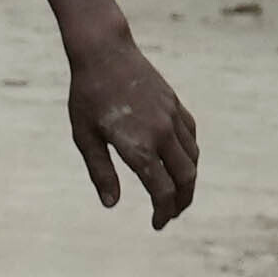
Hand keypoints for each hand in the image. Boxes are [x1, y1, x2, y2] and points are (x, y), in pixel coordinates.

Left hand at [68, 34, 202, 226]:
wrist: (104, 52)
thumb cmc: (87, 96)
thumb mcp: (85, 137)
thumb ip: (101, 171)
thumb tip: (111, 204)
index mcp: (139, 146)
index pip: (162, 191)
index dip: (163, 212)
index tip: (157, 224)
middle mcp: (162, 134)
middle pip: (185, 179)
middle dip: (182, 202)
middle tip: (171, 215)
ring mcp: (172, 118)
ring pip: (192, 159)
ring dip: (188, 181)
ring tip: (177, 194)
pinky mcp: (176, 105)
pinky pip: (191, 137)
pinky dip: (190, 156)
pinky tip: (179, 162)